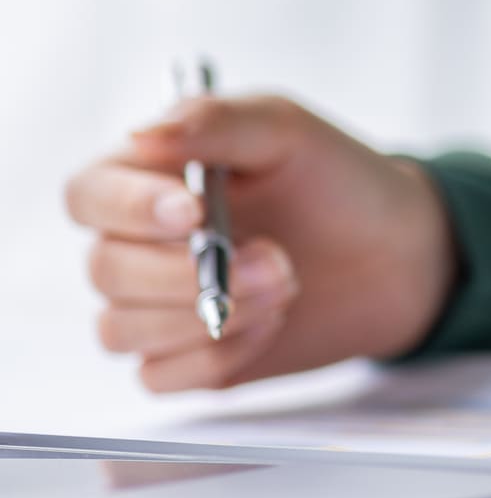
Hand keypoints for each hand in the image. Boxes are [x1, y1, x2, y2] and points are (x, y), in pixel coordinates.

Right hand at [63, 96, 457, 391]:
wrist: (395, 251)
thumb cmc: (336, 180)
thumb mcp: (287, 130)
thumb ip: (217, 121)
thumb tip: (142, 134)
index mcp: (146, 177)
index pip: (88, 196)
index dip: (128, 208)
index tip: (194, 211)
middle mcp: (137, 243)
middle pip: (106, 270)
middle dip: (192, 272)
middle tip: (276, 259)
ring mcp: (154, 305)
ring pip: (121, 330)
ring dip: (206, 314)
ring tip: (284, 284)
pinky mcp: (185, 356)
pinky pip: (159, 376)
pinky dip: (215, 356)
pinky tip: (269, 324)